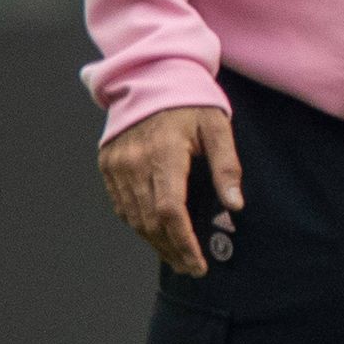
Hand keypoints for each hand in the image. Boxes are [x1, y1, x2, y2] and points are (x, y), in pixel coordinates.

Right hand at [102, 105, 241, 275]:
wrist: (149, 75)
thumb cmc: (190, 101)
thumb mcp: (217, 126)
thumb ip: (226, 166)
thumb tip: (236, 205)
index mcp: (164, 153)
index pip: (171, 212)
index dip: (184, 243)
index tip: (199, 264)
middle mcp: (135, 162)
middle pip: (151, 222)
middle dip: (173, 250)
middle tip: (192, 268)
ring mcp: (117, 165)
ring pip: (134, 218)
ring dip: (155, 243)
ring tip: (177, 258)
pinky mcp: (108, 165)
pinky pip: (122, 206)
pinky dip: (139, 225)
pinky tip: (155, 236)